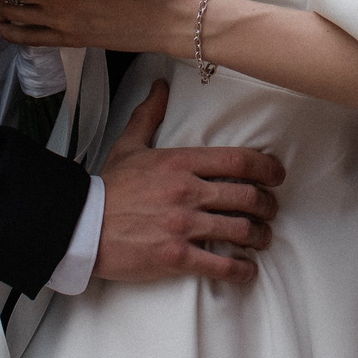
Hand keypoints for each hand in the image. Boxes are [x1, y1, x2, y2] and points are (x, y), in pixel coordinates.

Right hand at [94, 79, 284, 284]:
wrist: (79, 226)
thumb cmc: (107, 188)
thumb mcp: (129, 145)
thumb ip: (149, 115)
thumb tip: (160, 86)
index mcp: (181, 162)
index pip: (240, 161)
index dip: (268, 169)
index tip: (277, 176)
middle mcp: (188, 192)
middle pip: (248, 196)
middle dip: (268, 205)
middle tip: (270, 211)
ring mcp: (183, 226)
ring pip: (240, 230)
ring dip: (259, 236)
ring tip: (262, 238)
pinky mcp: (175, 257)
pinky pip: (219, 266)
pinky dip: (240, 271)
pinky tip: (247, 271)